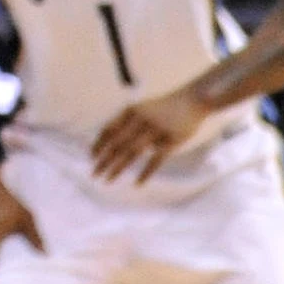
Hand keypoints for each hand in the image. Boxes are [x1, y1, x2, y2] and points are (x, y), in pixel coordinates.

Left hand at [90, 85, 209, 183]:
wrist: (192, 100)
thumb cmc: (164, 107)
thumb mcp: (141, 108)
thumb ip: (127, 122)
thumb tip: (111, 141)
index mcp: (130, 111)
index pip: (109, 129)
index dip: (99, 144)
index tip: (91, 157)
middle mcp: (140, 120)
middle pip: (117, 143)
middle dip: (104, 159)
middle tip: (94, 174)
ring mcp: (156, 130)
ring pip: (132, 152)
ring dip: (118, 167)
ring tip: (108, 180)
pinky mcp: (171, 140)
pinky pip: (156, 160)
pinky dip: (145, 173)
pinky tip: (137, 184)